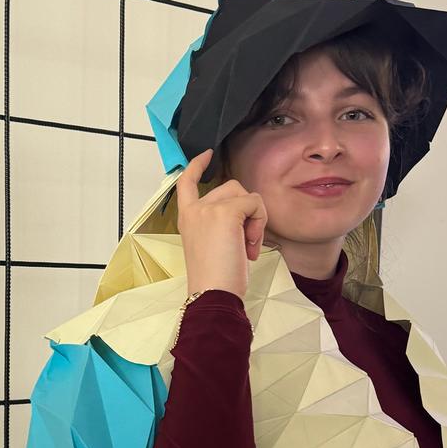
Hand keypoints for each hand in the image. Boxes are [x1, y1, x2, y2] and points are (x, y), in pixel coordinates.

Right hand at [176, 150, 267, 299]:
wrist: (213, 293)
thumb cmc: (215, 280)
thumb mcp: (213, 245)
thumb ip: (221, 224)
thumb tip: (246, 214)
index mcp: (187, 217)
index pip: (186, 182)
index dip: (196, 165)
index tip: (207, 154)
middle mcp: (195, 209)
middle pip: (231, 188)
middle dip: (246, 212)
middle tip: (246, 243)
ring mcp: (209, 208)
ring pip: (246, 195)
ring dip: (255, 219)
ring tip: (248, 246)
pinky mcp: (227, 211)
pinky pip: (255, 204)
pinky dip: (260, 223)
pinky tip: (251, 246)